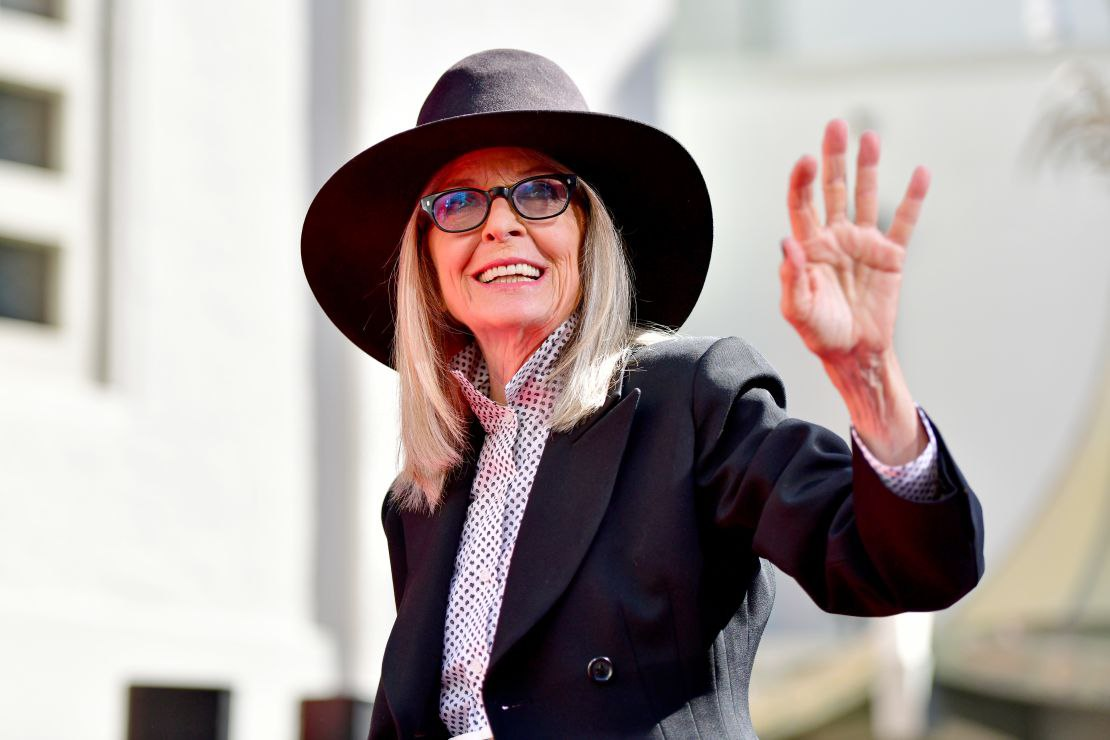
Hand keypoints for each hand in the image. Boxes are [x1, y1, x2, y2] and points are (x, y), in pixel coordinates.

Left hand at [780, 119, 929, 463]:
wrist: (854, 354)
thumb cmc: (820, 334)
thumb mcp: (798, 311)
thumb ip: (791, 278)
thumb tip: (787, 243)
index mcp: (809, 248)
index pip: (802, 205)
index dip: (802, 181)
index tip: (806, 161)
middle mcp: (835, 238)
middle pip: (833, 189)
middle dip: (834, 158)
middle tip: (836, 126)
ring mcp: (863, 244)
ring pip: (865, 197)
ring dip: (868, 167)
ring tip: (870, 137)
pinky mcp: (891, 256)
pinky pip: (904, 222)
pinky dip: (913, 198)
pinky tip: (920, 173)